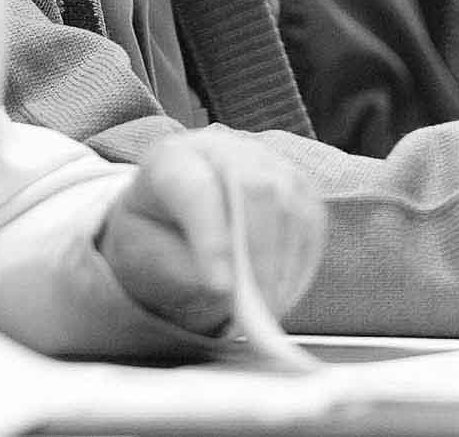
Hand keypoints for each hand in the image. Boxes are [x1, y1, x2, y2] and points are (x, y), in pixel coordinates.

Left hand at [95, 127, 324, 337]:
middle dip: (262, 253)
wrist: (169, 210)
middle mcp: (223, 149)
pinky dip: (304, 261)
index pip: (197, 191)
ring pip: (292, 202)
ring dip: (287, 262)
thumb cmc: (154, 236)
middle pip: (257, 188)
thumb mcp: (146, 255)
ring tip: (272, 308)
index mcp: (172, 161)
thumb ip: (183, 269)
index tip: (220, 289)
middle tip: (260, 307)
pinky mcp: (295, 182)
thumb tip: (232, 289)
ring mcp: (265, 160)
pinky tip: (286, 294)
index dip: (212, 239)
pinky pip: (312, 218)